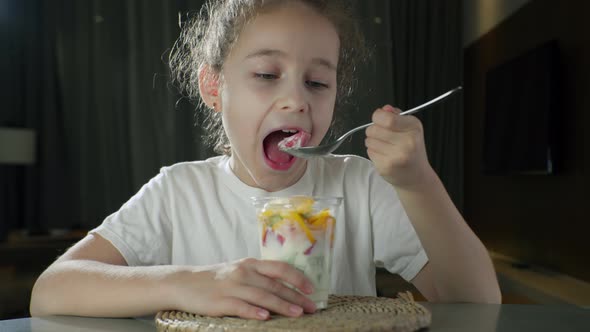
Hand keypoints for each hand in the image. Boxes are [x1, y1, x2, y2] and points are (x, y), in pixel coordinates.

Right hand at [171, 258, 316, 319]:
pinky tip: (265, 317)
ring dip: (281, 305)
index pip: (280, 268)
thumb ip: (259, 276)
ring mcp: (232, 286)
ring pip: (262, 295)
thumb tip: (286, 286)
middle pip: (275, 284)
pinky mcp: (220, 301)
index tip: (312, 289)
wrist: (184, 283)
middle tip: (312, 308)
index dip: (298, 278)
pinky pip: (240, 306)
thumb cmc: (216, 279)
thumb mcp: (239, 271)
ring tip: (297, 314)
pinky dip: (253, 311)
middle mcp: (244, 273)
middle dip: (296, 297)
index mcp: (251, 264)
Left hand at [365, 105, 435, 188]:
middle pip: (373, 129)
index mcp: (414, 128)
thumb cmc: (412, 149)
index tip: (379, 120)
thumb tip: (383, 109)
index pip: (387, 119)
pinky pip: (369, 152)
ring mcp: (396, 156)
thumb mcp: (410, 128)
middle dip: (373, 130)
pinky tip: (384, 156)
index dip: (377, 117)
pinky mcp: (386, 167)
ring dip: (372, 142)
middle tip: (382, 136)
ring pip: (369, 141)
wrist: (417, 176)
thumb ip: (395, 116)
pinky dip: (373, 152)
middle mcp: (407, 142)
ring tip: (384, 146)